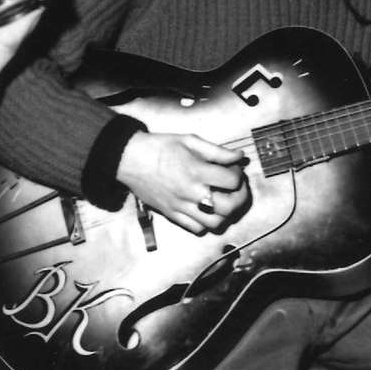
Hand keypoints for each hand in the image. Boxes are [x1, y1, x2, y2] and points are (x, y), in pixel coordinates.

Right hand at [116, 131, 248, 234]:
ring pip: (215, 223)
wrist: (130, 159)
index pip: (231, 181)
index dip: (238, 175)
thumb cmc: (159, 147)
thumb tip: (239, 156)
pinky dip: (207, 223)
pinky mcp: (172, 215)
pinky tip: (206, 210)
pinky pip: (197, 228)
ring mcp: (181, 206)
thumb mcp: (190, 140)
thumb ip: (217, 151)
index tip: (234, 170)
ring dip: (226, 213)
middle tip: (236, 189)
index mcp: (196, 171)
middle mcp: (191, 192)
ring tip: (224, 201)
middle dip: (240, 198)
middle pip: (229, 207)